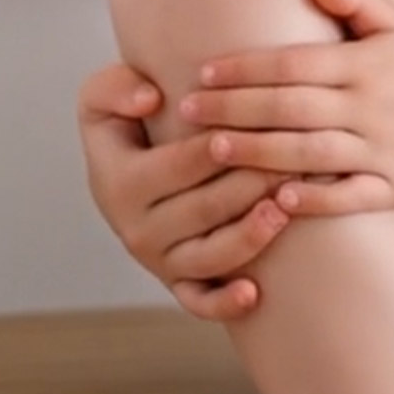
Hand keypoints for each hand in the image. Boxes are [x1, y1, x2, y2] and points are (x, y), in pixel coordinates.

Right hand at [76, 60, 292, 319]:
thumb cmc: (127, 126)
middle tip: (291, 162)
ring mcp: (160, 260)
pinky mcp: (179, 283)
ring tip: (282, 211)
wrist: (127, 170)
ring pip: (207, 258)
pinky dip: (223, 304)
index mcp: (120, 184)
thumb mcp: (102, 98)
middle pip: (201, 210)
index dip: (215, 147)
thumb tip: (149, 100)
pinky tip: (253, 294)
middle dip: (247, 185)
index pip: (176, 165)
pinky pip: (199, 302)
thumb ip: (114, 89)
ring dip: (247, 237)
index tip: (251, 127)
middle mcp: (137, 229)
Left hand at [180, 0, 393, 215]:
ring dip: (259, 152)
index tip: (203, 72)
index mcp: (367, 64)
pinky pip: (348, 199)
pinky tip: (274, 200)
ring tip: (214, 150)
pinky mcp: (393, 189)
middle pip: (293, 108)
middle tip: (187, 111)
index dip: (246, 68)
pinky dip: (313, 201)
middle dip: (235, 108)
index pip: (295, 63)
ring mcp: (383, 150)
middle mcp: (373, 106)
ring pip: (311, 154)